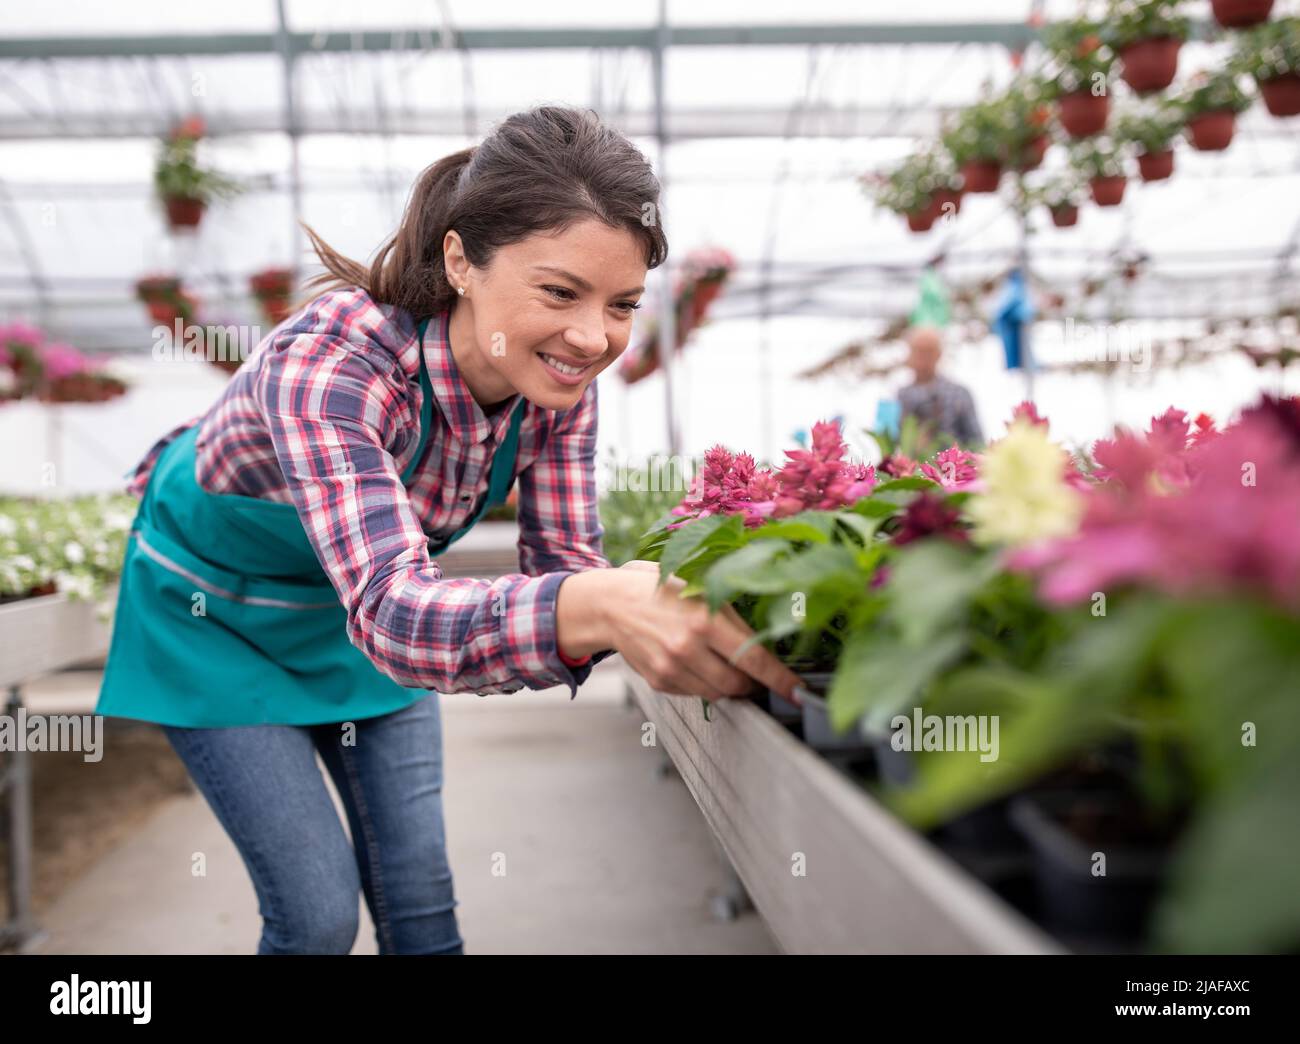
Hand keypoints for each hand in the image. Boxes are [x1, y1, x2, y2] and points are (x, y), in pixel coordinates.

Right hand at [607, 560, 803, 703]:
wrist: (612, 604)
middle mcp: (688, 647)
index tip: (798, 693)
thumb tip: (770, 641)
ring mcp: (672, 668)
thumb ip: (733, 616)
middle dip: (753, 684)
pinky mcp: (659, 681)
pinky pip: (695, 694)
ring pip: (717, 694)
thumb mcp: (702, 590)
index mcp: (706, 619)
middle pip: (738, 685)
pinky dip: (703, 683)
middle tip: (756, 675)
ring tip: (723, 664)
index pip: (755, 659)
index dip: (781, 680)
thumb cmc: (663, 591)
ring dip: (728, 685)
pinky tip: (694, 662)